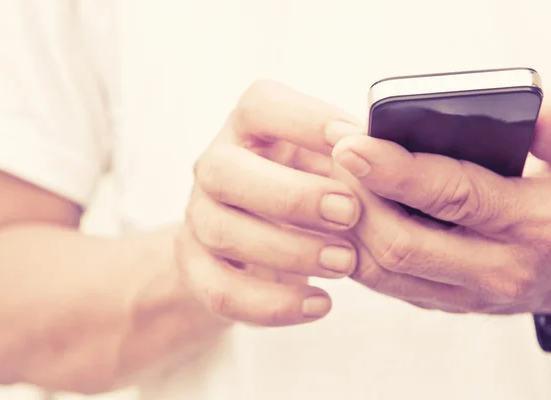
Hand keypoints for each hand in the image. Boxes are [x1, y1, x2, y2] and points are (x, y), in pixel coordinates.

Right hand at [176, 81, 363, 325]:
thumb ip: (353, 159)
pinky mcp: (196, 266)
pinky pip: (220, 290)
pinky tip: (319, 304)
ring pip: (221, 231)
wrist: (254, 239)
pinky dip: (272, 303)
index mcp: (248, 129)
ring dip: (288, 250)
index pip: (259, 106)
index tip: (354, 142)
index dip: (304, 120)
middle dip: (291, 195)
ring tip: (345, 263)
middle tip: (349, 213)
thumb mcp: (327, 164)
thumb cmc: (305, 189)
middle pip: (225, 170)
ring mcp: (199, 217)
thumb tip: (394, 156)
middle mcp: (214, 167)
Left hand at [328, 100, 550, 313]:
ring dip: (347, 226)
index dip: (394, 169)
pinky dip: (357, 247)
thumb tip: (519, 107)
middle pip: (402, 243)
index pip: (451, 195)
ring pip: (384, 270)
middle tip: (332, 162)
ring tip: (329, 184)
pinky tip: (345, 214)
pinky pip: (386, 281)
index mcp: (531, 223)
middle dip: (357, 201)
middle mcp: (496, 269)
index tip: (350, 145)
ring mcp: (467, 294)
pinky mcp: (445, 302)